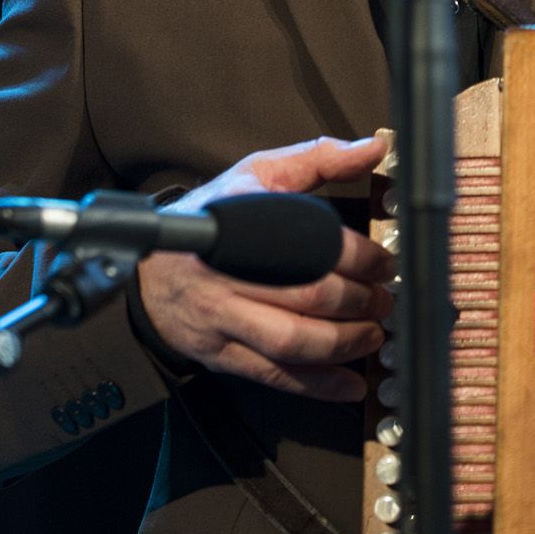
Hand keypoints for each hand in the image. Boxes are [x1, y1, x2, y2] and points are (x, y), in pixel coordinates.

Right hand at [136, 134, 393, 401]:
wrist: (150, 267)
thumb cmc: (214, 218)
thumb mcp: (259, 174)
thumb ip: (318, 159)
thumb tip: (373, 148)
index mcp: (240, 220)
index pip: (310, 244)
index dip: (358, 258)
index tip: (383, 263)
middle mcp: (226, 271)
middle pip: (307, 296)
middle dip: (359, 303)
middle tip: (384, 300)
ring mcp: (221, 317)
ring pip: (291, 341)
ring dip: (343, 344)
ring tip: (373, 335)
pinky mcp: (220, 353)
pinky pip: (274, 375)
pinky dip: (317, 385)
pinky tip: (350, 384)